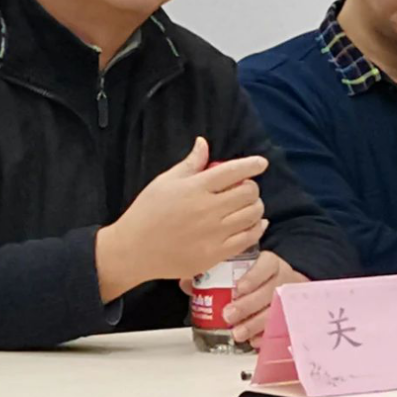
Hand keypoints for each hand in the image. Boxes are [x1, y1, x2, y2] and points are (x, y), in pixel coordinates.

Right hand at [96, 137, 269, 300]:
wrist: (134, 249)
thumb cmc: (147, 211)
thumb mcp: (165, 181)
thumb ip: (190, 164)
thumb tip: (204, 143)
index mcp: (196, 187)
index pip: (233, 171)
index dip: (252, 165)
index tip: (261, 163)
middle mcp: (208, 209)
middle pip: (248, 192)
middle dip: (252, 187)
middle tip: (246, 188)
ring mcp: (214, 233)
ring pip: (252, 215)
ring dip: (256, 207)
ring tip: (249, 206)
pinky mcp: (215, 254)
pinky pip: (248, 239)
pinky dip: (257, 228)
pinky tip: (256, 224)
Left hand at [222, 253, 306, 347]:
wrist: (283, 285)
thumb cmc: (257, 277)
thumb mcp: (245, 267)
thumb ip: (223, 272)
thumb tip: (192, 282)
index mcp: (271, 263)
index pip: (266, 266)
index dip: (252, 278)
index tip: (238, 289)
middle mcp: (284, 279)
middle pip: (268, 292)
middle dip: (247, 306)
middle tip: (229, 315)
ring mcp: (290, 299)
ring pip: (274, 312)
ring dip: (255, 324)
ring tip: (237, 333)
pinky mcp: (291, 317)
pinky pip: (281, 328)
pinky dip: (266, 336)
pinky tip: (253, 340)